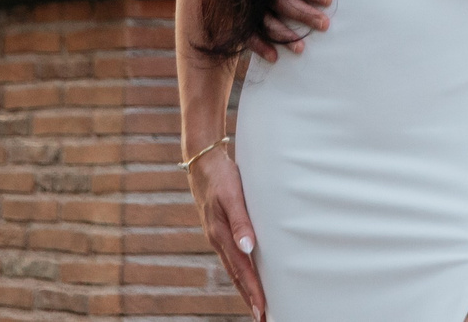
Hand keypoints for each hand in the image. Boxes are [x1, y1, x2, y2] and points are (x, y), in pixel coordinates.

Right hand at [187, 147, 267, 319]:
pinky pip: (233, 258)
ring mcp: (219, 237)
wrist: (204, 162)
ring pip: (235, 269)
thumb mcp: (232, 195)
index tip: (262, 310)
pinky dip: (242, 272)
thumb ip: (240, 221)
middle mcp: (218, 240)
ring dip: (246, 288)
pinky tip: (249, 277)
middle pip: (237, 276)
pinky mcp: (222, 231)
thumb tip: (248, 248)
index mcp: (221, 235)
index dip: (253, 291)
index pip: (242, 269)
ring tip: (258, 306)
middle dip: (250, 298)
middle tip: (263, 318)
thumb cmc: (221, 176)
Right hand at [250, 0, 330, 62]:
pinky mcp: (234, 15)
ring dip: (283, 35)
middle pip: (279, 1)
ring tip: (302, 47)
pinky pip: (245, 34)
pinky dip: (258, 46)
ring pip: (263, 20)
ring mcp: (242, 0)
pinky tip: (274, 57)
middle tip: (325, 25)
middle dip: (302, 14)